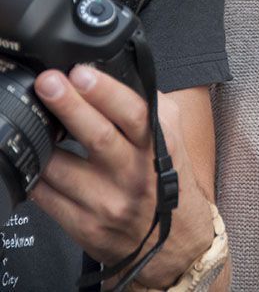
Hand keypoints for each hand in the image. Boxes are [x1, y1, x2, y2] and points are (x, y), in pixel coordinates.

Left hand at [30, 66, 213, 287]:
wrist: (173, 240)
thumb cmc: (169, 176)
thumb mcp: (172, 134)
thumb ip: (147, 102)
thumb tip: (111, 73)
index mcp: (158, 144)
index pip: (133, 113)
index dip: (105, 92)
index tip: (81, 73)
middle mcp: (134, 174)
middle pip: (98, 137)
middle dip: (69, 105)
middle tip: (47, 83)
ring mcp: (108, 202)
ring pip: (62, 167)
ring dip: (41, 139)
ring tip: (30, 117)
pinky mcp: (84, 226)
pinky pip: (46, 195)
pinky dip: (35, 172)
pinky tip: (33, 155)